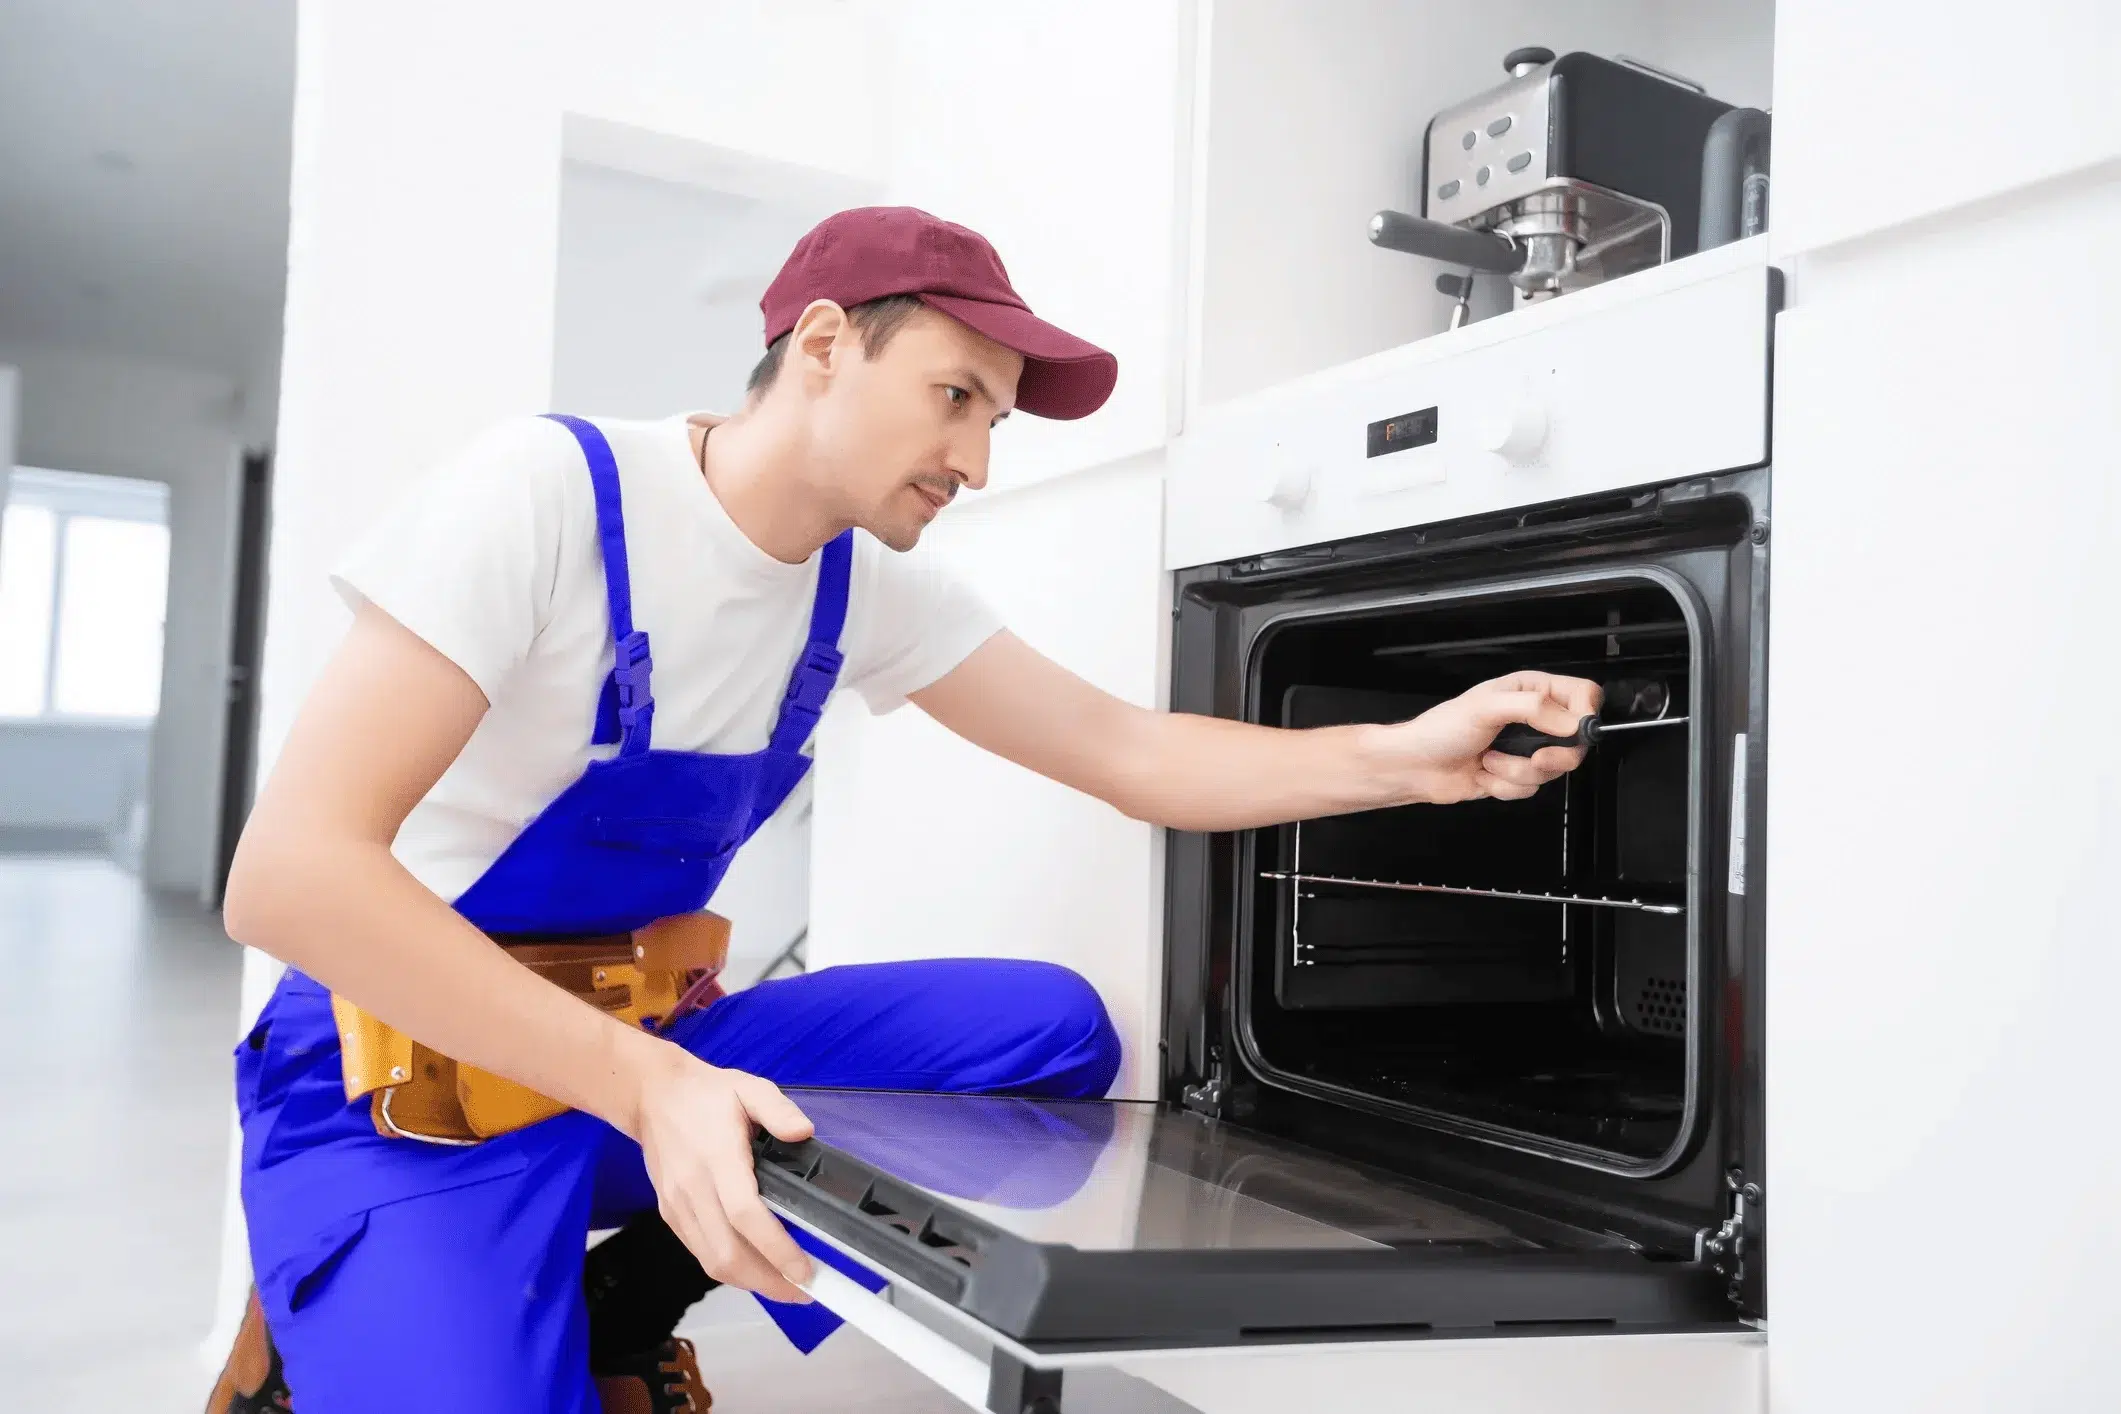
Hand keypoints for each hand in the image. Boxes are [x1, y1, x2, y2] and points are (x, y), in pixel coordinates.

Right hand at [626, 1042, 817, 1303]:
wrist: (651, 1096)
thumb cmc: (706, 1094)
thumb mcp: (749, 1087)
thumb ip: (778, 1110)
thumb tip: (805, 1133)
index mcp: (718, 1158)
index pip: (746, 1215)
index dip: (776, 1249)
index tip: (805, 1270)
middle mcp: (693, 1189)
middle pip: (727, 1253)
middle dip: (768, 1282)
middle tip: (806, 1291)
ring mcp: (677, 1206)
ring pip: (712, 1261)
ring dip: (750, 1283)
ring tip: (786, 1287)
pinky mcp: (669, 1214)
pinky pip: (700, 1253)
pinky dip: (729, 1270)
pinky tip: (756, 1270)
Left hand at [1372, 670, 1602, 804]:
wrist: (1416, 766)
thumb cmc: (1442, 729)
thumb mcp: (1487, 707)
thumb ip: (1534, 709)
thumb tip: (1573, 722)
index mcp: (1531, 690)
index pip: (1583, 695)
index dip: (1586, 715)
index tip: (1574, 732)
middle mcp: (1534, 718)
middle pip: (1577, 740)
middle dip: (1553, 756)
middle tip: (1533, 758)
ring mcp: (1526, 749)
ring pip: (1553, 769)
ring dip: (1518, 772)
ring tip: (1490, 760)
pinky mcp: (1516, 775)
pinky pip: (1532, 788)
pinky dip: (1505, 787)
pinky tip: (1484, 774)